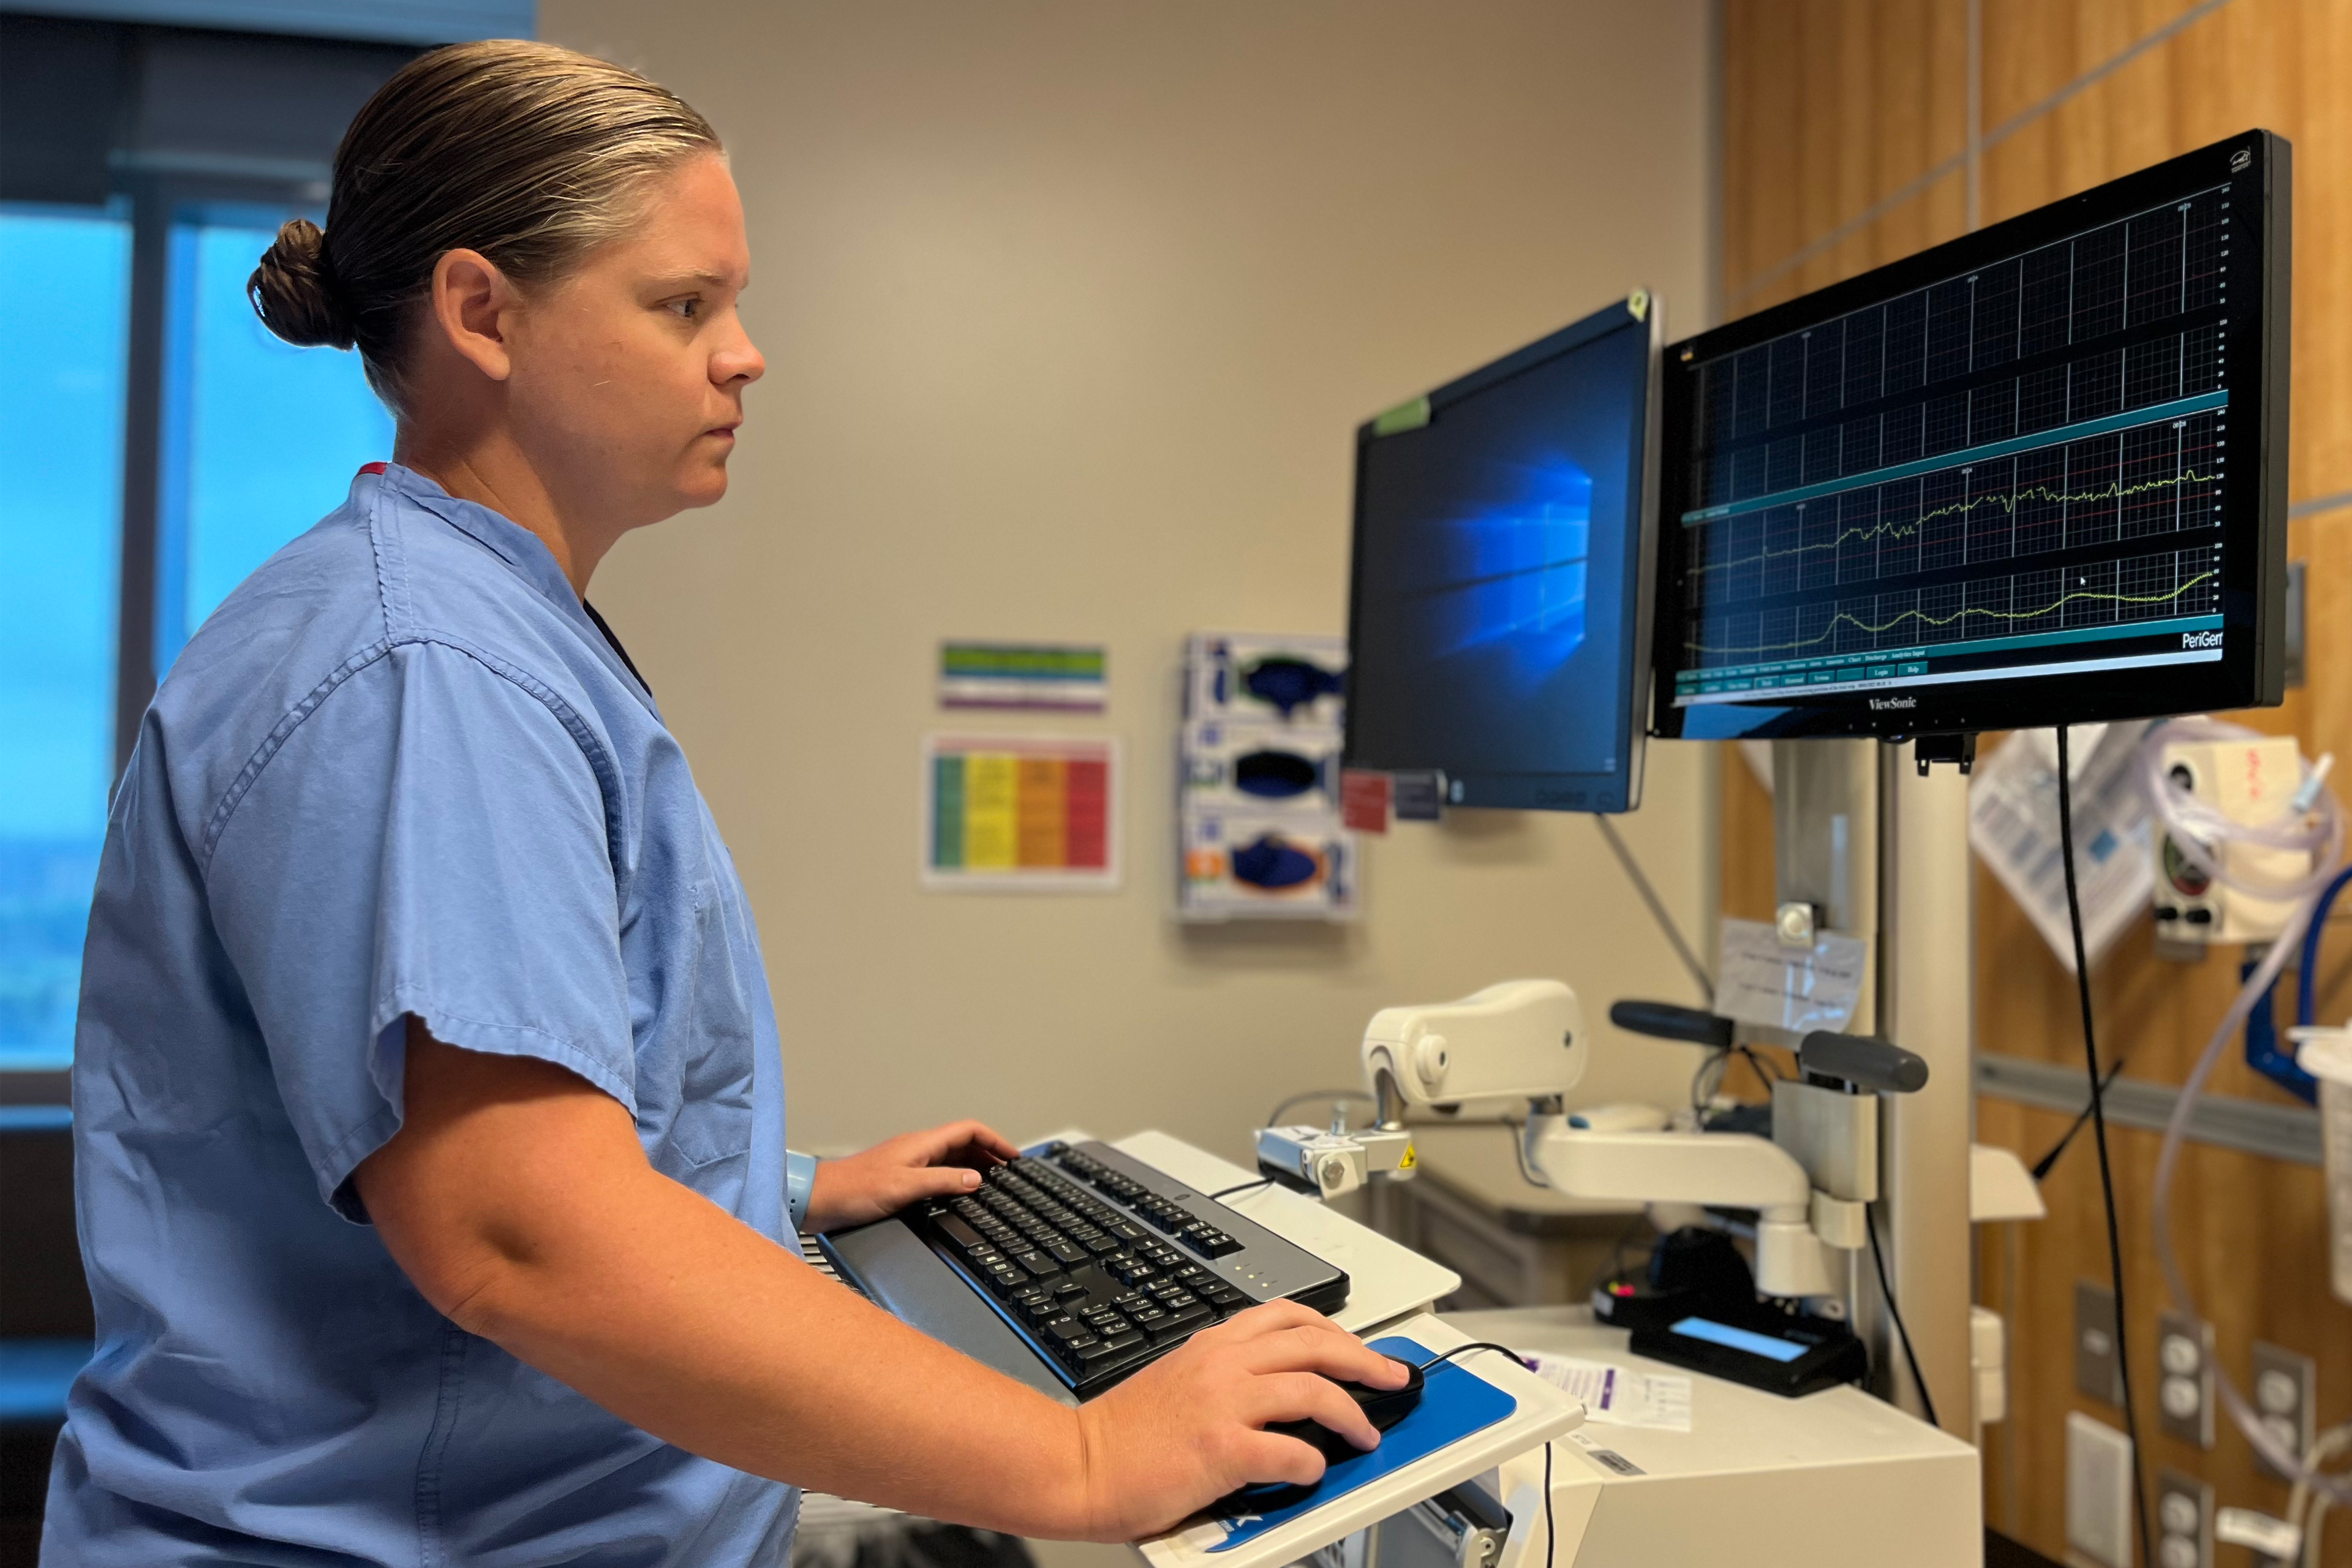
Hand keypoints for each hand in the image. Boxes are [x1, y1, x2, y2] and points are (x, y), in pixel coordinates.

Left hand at [803, 1119, 1019, 1231]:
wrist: (821, 1199)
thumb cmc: (854, 1191)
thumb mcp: (905, 1187)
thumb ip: (943, 1181)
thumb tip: (976, 1178)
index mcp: (921, 1143)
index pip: (968, 1129)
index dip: (994, 1139)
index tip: (1013, 1156)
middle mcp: (917, 1148)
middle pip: (963, 1142)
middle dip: (989, 1153)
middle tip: (1008, 1172)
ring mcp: (908, 1162)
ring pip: (951, 1156)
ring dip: (973, 1165)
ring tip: (992, 1181)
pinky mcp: (900, 1178)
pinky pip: (938, 1170)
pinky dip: (955, 1177)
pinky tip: (959, 1191)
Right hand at [1064, 1302, 1412, 1540]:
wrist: (1078, 1464)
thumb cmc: (1121, 1435)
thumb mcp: (1177, 1381)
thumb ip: (1223, 1376)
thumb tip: (1272, 1393)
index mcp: (1212, 1345)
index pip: (1289, 1316)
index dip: (1336, 1331)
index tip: (1360, 1349)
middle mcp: (1222, 1364)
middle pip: (1315, 1342)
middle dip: (1365, 1359)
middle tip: (1392, 1377)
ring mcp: (1223, 1403)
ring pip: (1313, 1388)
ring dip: (1351, 1412)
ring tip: (1366, 1432)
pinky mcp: (1221, 1448)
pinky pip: (1289, 1451)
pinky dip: (1311, 1463)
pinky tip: (1312, 1472)